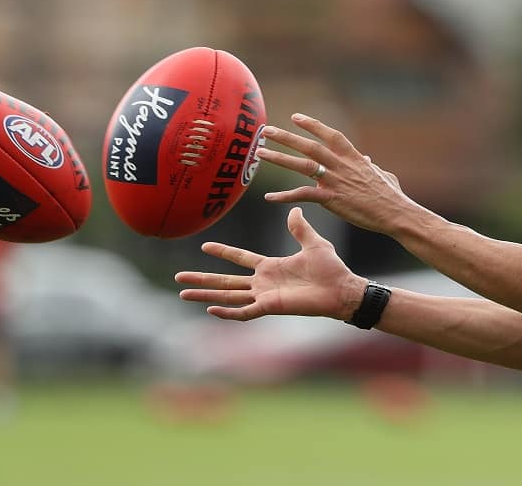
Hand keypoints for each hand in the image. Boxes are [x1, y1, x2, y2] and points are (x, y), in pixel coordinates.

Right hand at [175, 207, 365, 321]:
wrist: (342, 288)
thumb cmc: (331, 269)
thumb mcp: (313, 242)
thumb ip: (300, 228)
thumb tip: (294, 209)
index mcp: (270, 267)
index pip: (240, 259)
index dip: (223, 252)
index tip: (204, 246)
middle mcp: (263, 282)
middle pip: (225, 281)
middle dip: (202, 279)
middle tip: (179, 279)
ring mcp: (265, 296)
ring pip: (228, 296)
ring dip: (206, 296)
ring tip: (183, 294)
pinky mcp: (271, 307)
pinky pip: (245, 311)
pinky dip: (228, 312)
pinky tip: (211, 310)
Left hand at [257, 113, 410, 233]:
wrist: (395, 212)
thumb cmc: (392, 196)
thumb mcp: (382, 175)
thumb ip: (371, 166)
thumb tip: (368, 161)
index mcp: (352, 156)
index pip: (329, 134)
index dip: (312, 124)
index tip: (296, 117)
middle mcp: (341, 164)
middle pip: (309, 145)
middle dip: (285, 137)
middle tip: (266, 131)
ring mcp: (335, 181)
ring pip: (302, 165)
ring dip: (279, 158)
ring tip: (260, 154)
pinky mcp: (331, 199)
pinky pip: (303, 194)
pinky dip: (284, 196)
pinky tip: (269, 198)